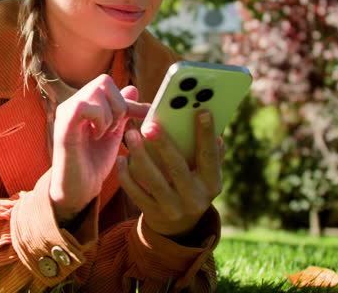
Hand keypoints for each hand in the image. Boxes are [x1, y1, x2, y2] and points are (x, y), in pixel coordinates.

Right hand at [49, 75, 148, 222]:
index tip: (146, 114)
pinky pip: (84, 105)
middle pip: (104, 81)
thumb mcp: (115, 132)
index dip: (128, 100)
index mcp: (83, 103)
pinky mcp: (64, 125)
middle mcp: (72, 103)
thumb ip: (122, 111)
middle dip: (119, 104)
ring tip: (103, 133)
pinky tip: (96, 135)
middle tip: (115, 127)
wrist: (80, 189)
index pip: (108, 84)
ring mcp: (66, 112)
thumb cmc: (95, 162)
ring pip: (97, 90)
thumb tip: (133, 88)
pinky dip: (99, 119)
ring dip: (110, 114)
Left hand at [117, 109, 222, 238]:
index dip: (207, 134)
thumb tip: (215, 131)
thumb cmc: (192, 186)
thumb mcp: (205, 174)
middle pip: (178, 168)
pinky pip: (137, 193)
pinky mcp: (154, 214)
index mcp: (212, 184)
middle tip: (149, 125)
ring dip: (140, 156)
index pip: (210, 156)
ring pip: (154, 180)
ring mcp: (174, 209)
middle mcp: (196, 199)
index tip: (202, 111)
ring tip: (131, 134)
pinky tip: (122, 159)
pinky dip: (127, 176)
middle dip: (163, 144)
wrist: (178, 226)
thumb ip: (210, 153)